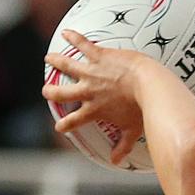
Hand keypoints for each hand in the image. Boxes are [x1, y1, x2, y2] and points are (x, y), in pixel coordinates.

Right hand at [42, 29, 150, 164]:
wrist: (148, 85)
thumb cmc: (142, 110)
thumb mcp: (131, 131)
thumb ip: (122, 146)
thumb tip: (116, 161)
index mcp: (94, 110)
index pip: (74, 120)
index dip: (65, 124)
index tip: (59, 127)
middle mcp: (88, 92)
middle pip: (63, 93)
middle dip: (52, 92)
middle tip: (46, 91)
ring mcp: (91, 73)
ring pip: (67, 66)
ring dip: (56, 61)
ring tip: (48, 58)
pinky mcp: (99, 56)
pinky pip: (82, 44)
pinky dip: (73, 37)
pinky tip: (65, 33)